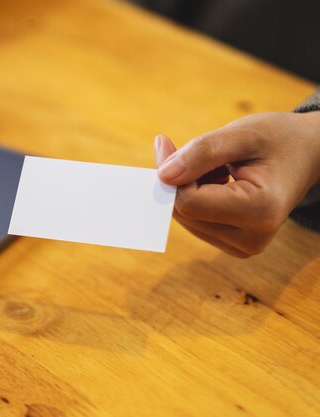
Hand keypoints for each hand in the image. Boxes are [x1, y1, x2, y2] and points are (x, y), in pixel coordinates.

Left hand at [154, 112, 319, 256]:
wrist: (308, 155)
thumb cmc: (278, 139)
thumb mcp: (242, 134)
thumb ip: (202, 152)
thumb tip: (162, 176)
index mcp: (260, 210)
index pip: (189, 202)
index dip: (169, 173)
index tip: (165, 143)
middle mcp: (253, 238)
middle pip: (184, 213)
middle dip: (177, 180)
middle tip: (191, 150)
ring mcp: (244, 247)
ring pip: (186, 218)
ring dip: (188, 188)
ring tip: (218, 168)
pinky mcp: (235, 246)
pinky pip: (195, 221)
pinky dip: (196, 198)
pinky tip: (218, 182)